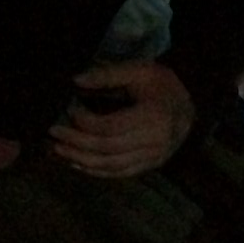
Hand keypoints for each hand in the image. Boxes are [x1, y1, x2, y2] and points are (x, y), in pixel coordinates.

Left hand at [51, 61, 195, 177]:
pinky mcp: (152, 164)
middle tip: (53, 133)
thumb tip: (75, 80)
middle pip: (107, 149)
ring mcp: (155, 156)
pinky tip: (77, 163)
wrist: (190, 102)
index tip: (69, 109)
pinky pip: (121, 173)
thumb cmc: (162, 84)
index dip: (84, 121)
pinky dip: (97, 171)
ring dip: (81, 160)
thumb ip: (107, 74)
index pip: (110, 127)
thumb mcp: (138, 70)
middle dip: (76, 142)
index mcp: (154, 116)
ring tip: (57, 150)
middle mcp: (156, 141)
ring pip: (112, 165)